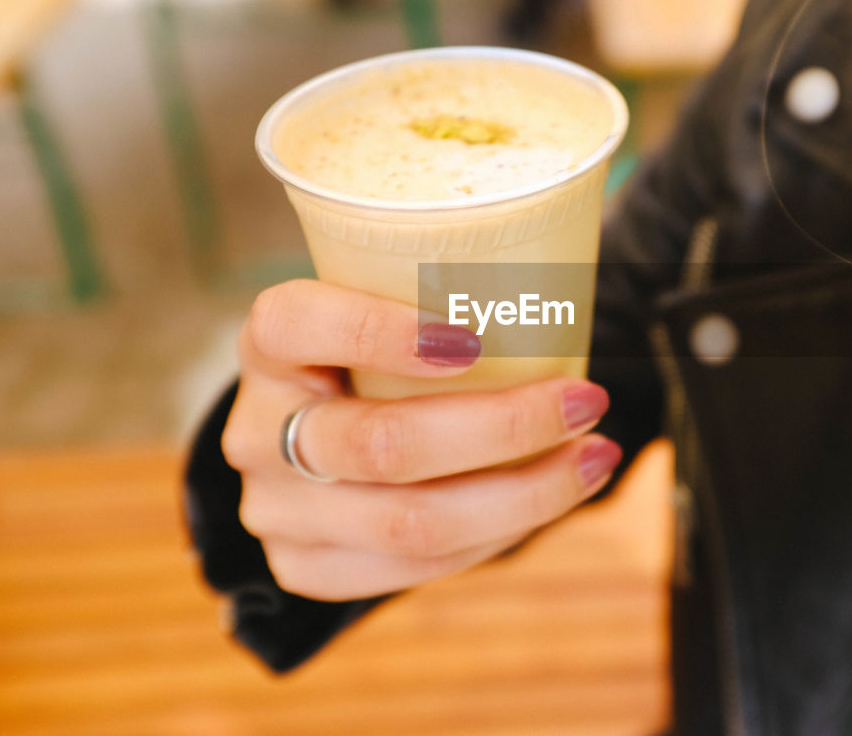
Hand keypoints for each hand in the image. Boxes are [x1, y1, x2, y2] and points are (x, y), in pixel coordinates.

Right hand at [221, 279, 620, 601]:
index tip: (476, 338)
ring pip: (411, 522)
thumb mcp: (388, 309)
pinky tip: (547, 502)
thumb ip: (445, 299)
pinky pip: (416, 567)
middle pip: (382, 443)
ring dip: (524, 495)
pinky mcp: (304, 566)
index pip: (299, 325)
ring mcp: (275, 509)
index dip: (382, 333)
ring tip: (595, 458)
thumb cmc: (383, 355)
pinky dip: (496, 536)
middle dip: (504, 427)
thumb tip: (566, 284)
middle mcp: (257, 430)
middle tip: (585, 400)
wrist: (321, 433)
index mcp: (269, 342)